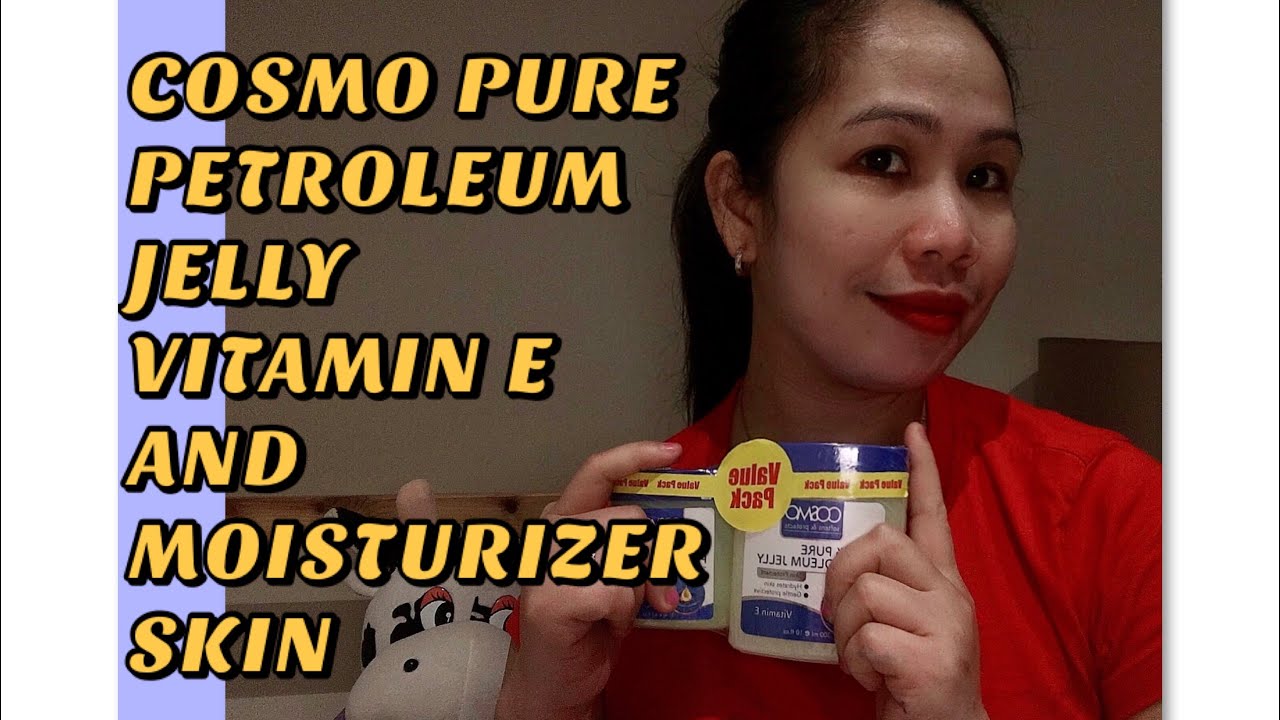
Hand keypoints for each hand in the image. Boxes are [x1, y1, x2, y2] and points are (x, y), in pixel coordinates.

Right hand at [496, 441, 682, 719]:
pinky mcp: (549, 600)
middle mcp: (551, 533)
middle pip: (628, 518)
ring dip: (638, 591)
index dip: (635, 456)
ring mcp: (545, 565)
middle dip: (655, 558)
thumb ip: (638, 547)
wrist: (559, 681)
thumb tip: (681, 538)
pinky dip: (624, 614)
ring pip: (625, 555)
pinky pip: (616, 592)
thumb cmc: (592, 622)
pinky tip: (607, 626)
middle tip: (659, 594)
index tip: (673, 452)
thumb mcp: (621, 574)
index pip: (597, 471)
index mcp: (567, 518)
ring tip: (623, 613)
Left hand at [823, 423, 985, 719]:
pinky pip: (867, 638)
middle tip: (837, 611)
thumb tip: (840, 567)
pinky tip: (874, 678)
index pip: (933, 514)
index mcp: (943, 582)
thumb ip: (885, 588)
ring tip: (864, 657)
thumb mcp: (905, 623)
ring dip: (847, 631)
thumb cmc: (913, 677)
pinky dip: (856, 662)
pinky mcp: (933, 661)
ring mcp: (947, 627)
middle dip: (842, 572)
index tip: (912, 430)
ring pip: (867, 591)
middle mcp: (951, 596)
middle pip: (882, 542)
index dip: (923, 471)